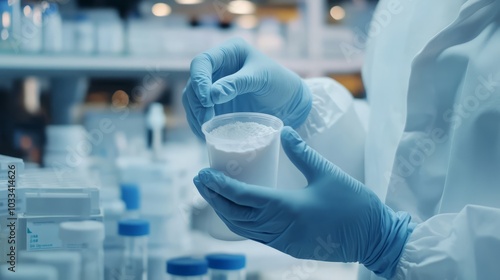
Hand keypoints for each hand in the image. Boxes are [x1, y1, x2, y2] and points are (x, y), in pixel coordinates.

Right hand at [183, 38, 311, 138]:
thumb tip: (212, 95)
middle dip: (197, 102)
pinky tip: (205, 134)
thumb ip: (237, 84)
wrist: (290, 102)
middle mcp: (218, 68)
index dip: (199, 80)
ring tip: (205, 129)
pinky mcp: (216, 105)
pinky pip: (201, 112)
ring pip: (193, 99)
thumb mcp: (261, 79)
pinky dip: (199, 123)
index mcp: (228, 52)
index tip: (206, 99)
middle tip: (206, 120)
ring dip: (195, 114)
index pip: (203, 62)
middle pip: (194, 82)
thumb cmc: (280, 83)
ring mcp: (215, 86)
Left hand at [193, 127, 414, 277]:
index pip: (243, 198)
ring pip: (242, 228)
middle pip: (235, 215)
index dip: (220, 186)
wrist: (374, 237)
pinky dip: (239, 222)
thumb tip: (285, 130)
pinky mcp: (288, 246)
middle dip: (213, 197)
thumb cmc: (354, 204)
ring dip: (223, 211)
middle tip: (200, 179)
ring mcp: (282, 241)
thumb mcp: (327, 173)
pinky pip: (255, 235)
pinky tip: (235, 211)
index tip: (203, 173)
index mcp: (287, 208)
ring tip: (211, 193)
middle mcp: (279, 228)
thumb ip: (302, 152)